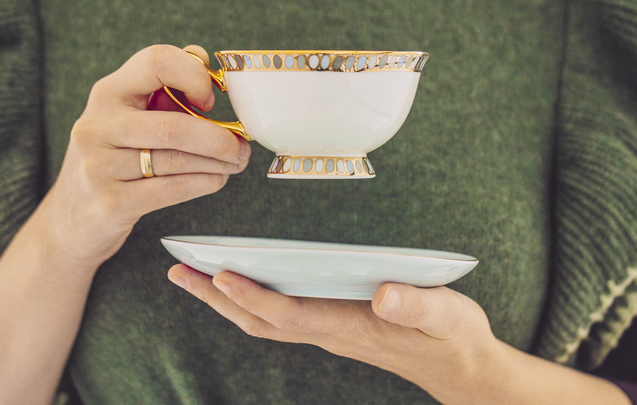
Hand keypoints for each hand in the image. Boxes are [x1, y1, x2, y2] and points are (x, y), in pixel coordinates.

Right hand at [34, 45, 250, 270]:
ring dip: (219, 163)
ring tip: (236, 163)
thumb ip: (160, 89)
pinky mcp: (110, 203)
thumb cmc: (110, 163)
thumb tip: (200, 57)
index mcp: (107, 94)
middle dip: (220, 139)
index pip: (156, 61)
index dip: (193, 76)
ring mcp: (99, 166)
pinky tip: (217, 180)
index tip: (211, 101)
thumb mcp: (125, 119)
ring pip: (177, 160)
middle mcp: (97, 125)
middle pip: (175, 126)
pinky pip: (173, 189)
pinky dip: (205, 183)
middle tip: (242, 147)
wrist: (68, 223)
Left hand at [166, 264, 502, 403]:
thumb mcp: (446, 317)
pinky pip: (278, 314)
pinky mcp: (331, 324)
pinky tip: (241, 281)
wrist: (457, 367)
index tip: (219, 274)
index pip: (289, 313)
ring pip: (264, 319)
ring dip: (225, 298)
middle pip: (260, 319)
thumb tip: (384, 294)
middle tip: (179, 270)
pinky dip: (250, 298)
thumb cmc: (451, 338)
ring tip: (194, 273)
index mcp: (349, 326)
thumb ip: (417, 305)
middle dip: (216, 297)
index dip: (252, 296)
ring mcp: (327, 330)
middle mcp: (329, 332)